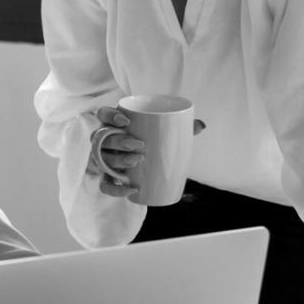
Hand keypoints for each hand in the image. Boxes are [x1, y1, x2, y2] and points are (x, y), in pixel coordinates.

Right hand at [87, 107, 206, 200]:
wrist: (144, 166)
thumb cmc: (151, 142)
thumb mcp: (164, 133)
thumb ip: (180, 127)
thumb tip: (201, 125)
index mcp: (114, 124)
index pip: (103, 114)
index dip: (110, 116)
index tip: (126, 121)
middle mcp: (104, 140)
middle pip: (101, 138)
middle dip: (118, 141)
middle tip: (139, 144)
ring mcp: (103, 159)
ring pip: (102, 159)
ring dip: (119, 160)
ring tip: (138, 161)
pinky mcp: (106, 177)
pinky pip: (105, 185)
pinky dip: (116, 189)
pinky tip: (132, 189)